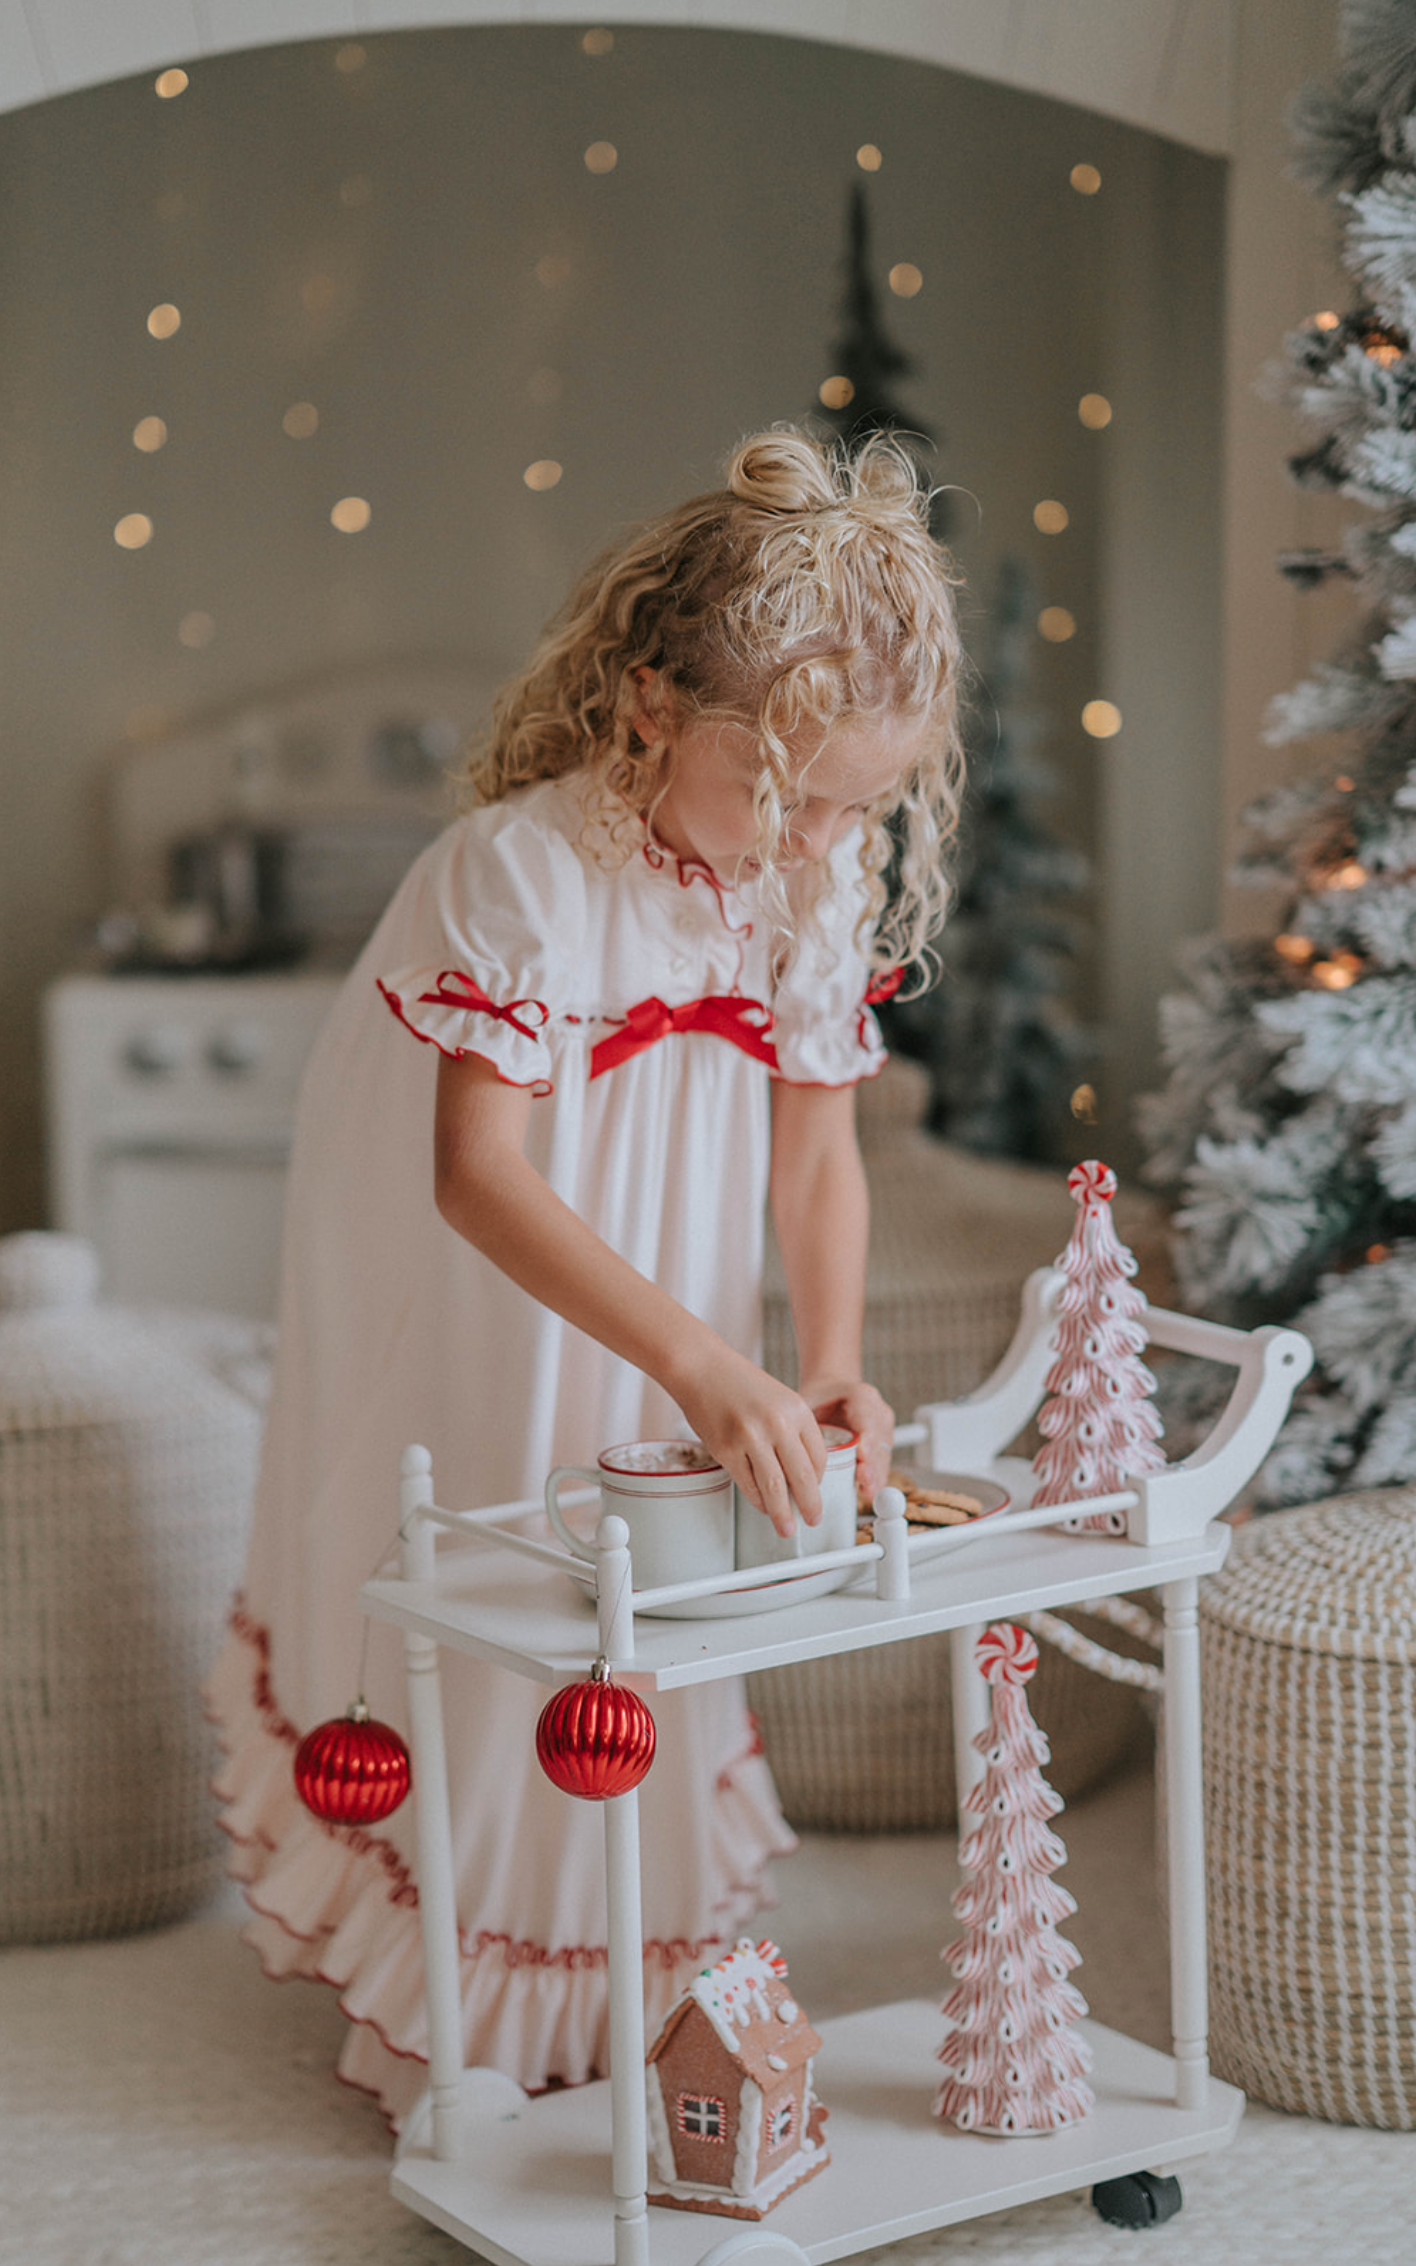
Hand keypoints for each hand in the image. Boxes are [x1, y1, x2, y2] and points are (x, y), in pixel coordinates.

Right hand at [673, 1344, 826, 1537]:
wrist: (701, 1366)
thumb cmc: (739, 1382)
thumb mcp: (779, 1398)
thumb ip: (792, 1430)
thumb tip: (800, 1472)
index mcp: (798, 1410)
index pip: (819, 1457)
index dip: (819, 1481)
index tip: (816, 1491)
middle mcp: (778, 1424)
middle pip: (803, 1477)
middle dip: (811, 1504)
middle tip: (814, 1520)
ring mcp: (751, 1437)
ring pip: (775, 1488)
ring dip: (783, 1513)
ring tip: (787, 1528)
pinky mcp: (726, 1449)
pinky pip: (748, 1484)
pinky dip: (757, 1500)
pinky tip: (762, 1506)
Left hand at [799, 1377, 894, 1505]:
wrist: (832, 1391)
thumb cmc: (820, 1396)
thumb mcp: (809, 1401)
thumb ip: (804, 1422)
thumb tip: (789, 1450)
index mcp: (862, 1396)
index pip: (867, 1419)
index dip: (866, 1440)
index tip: (862, 1456)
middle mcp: (878, 1412)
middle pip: (879, 1442)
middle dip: (872, 1464)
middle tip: (863, 1480)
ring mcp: (884, 1430)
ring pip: (883, 1456)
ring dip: (875, 1475)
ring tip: (866, 1491)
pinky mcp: (883, 1445)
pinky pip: (881, 1465)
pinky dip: (875, 1479)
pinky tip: (867, 1491)